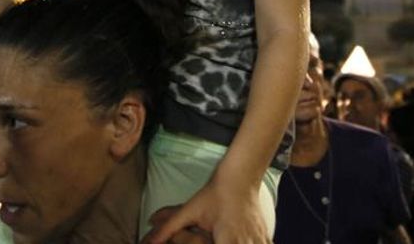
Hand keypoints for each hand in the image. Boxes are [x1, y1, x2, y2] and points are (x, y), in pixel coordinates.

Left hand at [143, 180, 266, 243]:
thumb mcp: (190, 211)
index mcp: (228, 241)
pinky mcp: (265, 236)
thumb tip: (147, 240)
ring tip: (233, 241)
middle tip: (217, 239)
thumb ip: (168, 229)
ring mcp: (258, 240)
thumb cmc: (215, 194)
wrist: (240, 177)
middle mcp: (246, 243)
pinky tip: (249, 241)